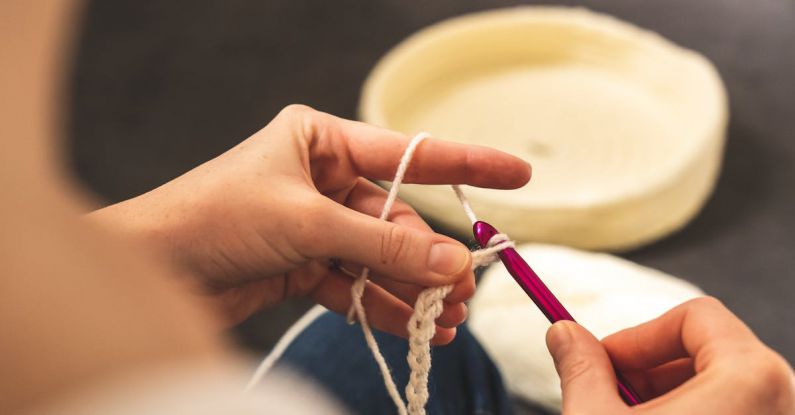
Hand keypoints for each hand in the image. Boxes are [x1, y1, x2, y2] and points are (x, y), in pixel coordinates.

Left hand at [92, 105, 530, 341]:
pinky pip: (357, 284)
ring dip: (412, 288)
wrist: (151, 269)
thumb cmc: (212, 218)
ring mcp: (314, 225)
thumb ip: (381, 244)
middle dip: (430, 257)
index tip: (519, 173)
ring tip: (446, 319)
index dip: (468, 163)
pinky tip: (415, 327)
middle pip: (396, 219)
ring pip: (380, 257)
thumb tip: (451, 260)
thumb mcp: (306, 224)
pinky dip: (383, 306)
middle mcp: (321, 179)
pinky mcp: (304, 264)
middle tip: (463, 290)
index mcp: (320, 141)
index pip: (409, 153)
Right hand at [545, 297, 794, 413]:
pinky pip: (733, 412)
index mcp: (751, 378)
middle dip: (649, 368)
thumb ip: (581, 367)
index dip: (640, 335)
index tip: (604, 359)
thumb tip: (563, 333)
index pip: (695, 316)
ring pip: (720, 385)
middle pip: (709, 350)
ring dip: (665, 395)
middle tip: (609, 393)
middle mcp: (782, 400)